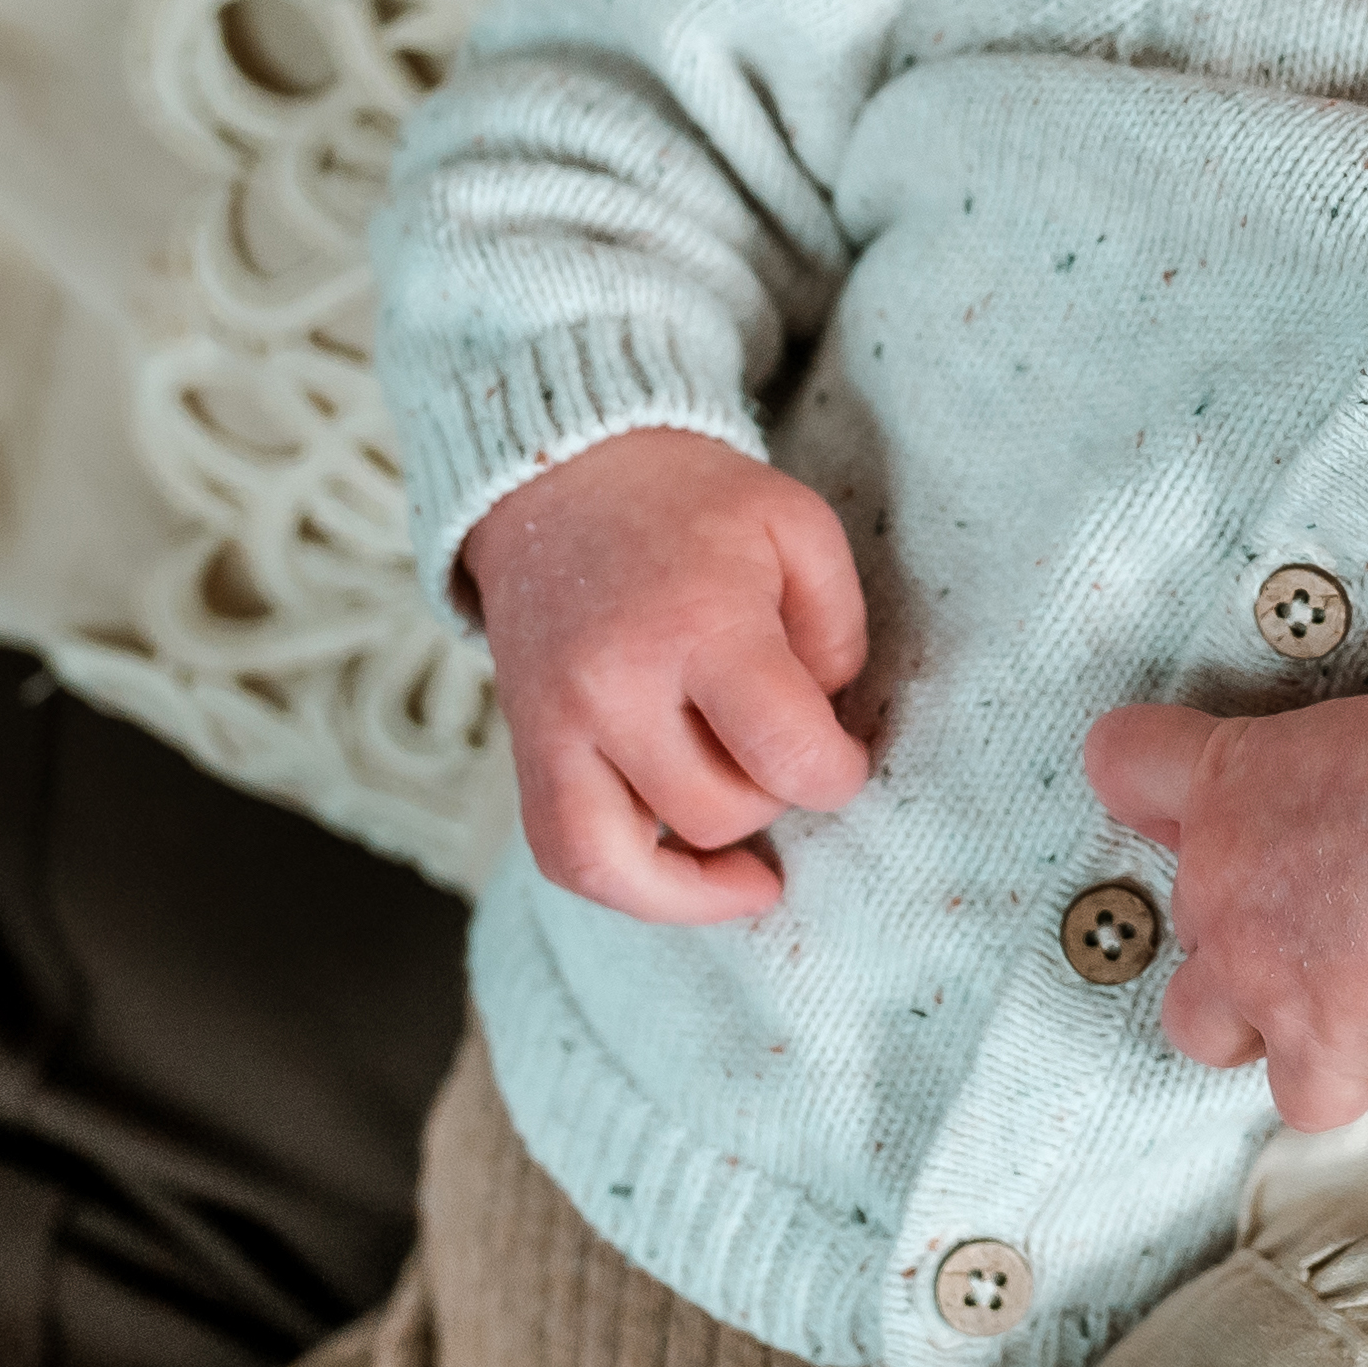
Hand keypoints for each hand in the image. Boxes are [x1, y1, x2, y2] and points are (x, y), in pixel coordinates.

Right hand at [462, 426, 871, 918]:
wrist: (562, 477)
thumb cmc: (696, 506)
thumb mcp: (800, 527)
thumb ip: (839, 630)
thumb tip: (827, 725)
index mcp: (700, 624)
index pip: (786, 753)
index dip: (837, 774)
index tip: (843, 758)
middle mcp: (616, 687)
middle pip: (719, 811)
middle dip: (774, 797)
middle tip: (783, 747)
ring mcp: (557, 728)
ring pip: (630, 865)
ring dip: (705, 865)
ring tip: (751, 854)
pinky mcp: (525, 754)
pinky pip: (566, 859)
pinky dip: (628, 889)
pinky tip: (684, 874)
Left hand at [1083, 693, 1367, 1128]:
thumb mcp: (1355, 736)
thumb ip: (1293, 778)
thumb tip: (1301, 820)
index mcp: (1229, 780)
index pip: (1124, 762)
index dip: (1149, 791)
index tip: (1182, 812)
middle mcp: (1219, 879)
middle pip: (1184, 920)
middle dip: (1244, 930)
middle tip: (1329, 916)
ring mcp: (1254, 971)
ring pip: (1200, 1027)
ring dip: (1257, 1019)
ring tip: (1334, 993)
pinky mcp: (1310, 1046)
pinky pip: (1302, 1095)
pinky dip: (1344, 1080)